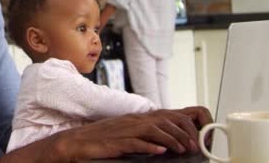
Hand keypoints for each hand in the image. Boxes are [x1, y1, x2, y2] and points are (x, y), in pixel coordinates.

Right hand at [51, 107, 212, 160]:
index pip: (165, 116)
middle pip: (163, 120)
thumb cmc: (100, 140)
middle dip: (181, 132)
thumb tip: (163, 144)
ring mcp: (124, 131)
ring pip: (153, 130)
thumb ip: (143, 136)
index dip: (182, 125)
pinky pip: (135, 142)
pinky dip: (149, 147)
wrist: (75, 142)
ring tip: (182, 149)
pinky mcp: (116, 142)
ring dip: (171, 140)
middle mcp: (132, 121)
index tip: (193, 137)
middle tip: (193, 146)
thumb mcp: (126, 134)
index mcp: (135, 119)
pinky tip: (160, 152)